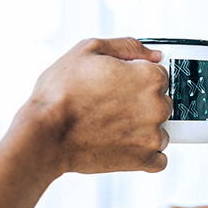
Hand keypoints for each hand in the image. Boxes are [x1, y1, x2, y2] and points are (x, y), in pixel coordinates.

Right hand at [20, 37, 171, 174]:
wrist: (45, 134)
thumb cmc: (61, 92)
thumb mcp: (89, 50)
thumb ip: (128, 47)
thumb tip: (155, 54)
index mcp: (149, 77)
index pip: (160, 75)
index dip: (136, 78)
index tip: (118, 85)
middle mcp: (157, 105)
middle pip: (162, 102)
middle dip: (141, 104)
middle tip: (110, 106)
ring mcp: (152, 135)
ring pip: (161, 130)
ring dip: (144, 130)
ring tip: (112, 127)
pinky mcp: (143, 160)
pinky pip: (158, 159)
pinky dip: (144, 155)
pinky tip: (123, 146)